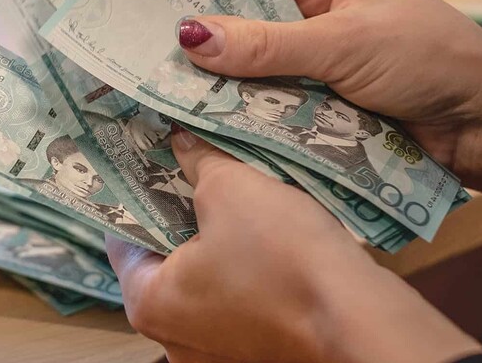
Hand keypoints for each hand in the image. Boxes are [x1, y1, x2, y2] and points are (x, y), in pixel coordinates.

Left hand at [107, 127, 481, 362]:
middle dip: (177, 218)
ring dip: (212, 245)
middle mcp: (173, 340)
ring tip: (226, 197)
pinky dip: (240, 272)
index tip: (148, 165)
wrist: (359, 319)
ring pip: (201, 285)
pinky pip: (235, 304)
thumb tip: (180, 141)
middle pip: (162, 265)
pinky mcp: (256, 354)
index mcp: (149, 304)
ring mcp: (217, 354)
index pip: (122, 242)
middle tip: (189, 172)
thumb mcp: (231, 189)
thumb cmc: (280, 254)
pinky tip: (259, 237)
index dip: (134, 195)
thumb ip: (197, 162)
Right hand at [176, 0, 481, 217]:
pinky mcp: (319, 103)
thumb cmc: (431, 61)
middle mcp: (318, 12)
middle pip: (249, 28)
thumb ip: (268, 45)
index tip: (164, 19)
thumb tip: (195, 37)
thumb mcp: (344, 43)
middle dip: (214, 51)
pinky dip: (250, 116)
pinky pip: (273, 105)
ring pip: (256, 71)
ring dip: (229, 88)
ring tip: (175, 97)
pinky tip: (213, 124)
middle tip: (159, 66)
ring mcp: (317, 60)